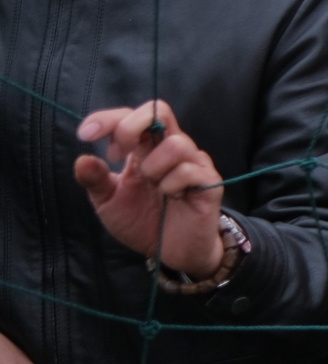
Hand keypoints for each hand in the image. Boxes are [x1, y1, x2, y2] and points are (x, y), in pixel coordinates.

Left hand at [75, 101, 226, 278]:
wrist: (171, 252)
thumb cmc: (142, 222)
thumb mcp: (109, 202)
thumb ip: (96, 180)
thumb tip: (82, 159)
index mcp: (146, 148)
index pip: (133, 116)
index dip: (109, 119)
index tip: (86, 134)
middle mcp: (171, 148)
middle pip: (160, 110)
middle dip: (132, 127)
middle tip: (118, 155)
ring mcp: (193, 162)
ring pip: (175, 144)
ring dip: (153, 168)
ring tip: (152, 187)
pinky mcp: (209, 181)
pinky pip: (188, 171)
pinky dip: (170, 186)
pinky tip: (172, 198)